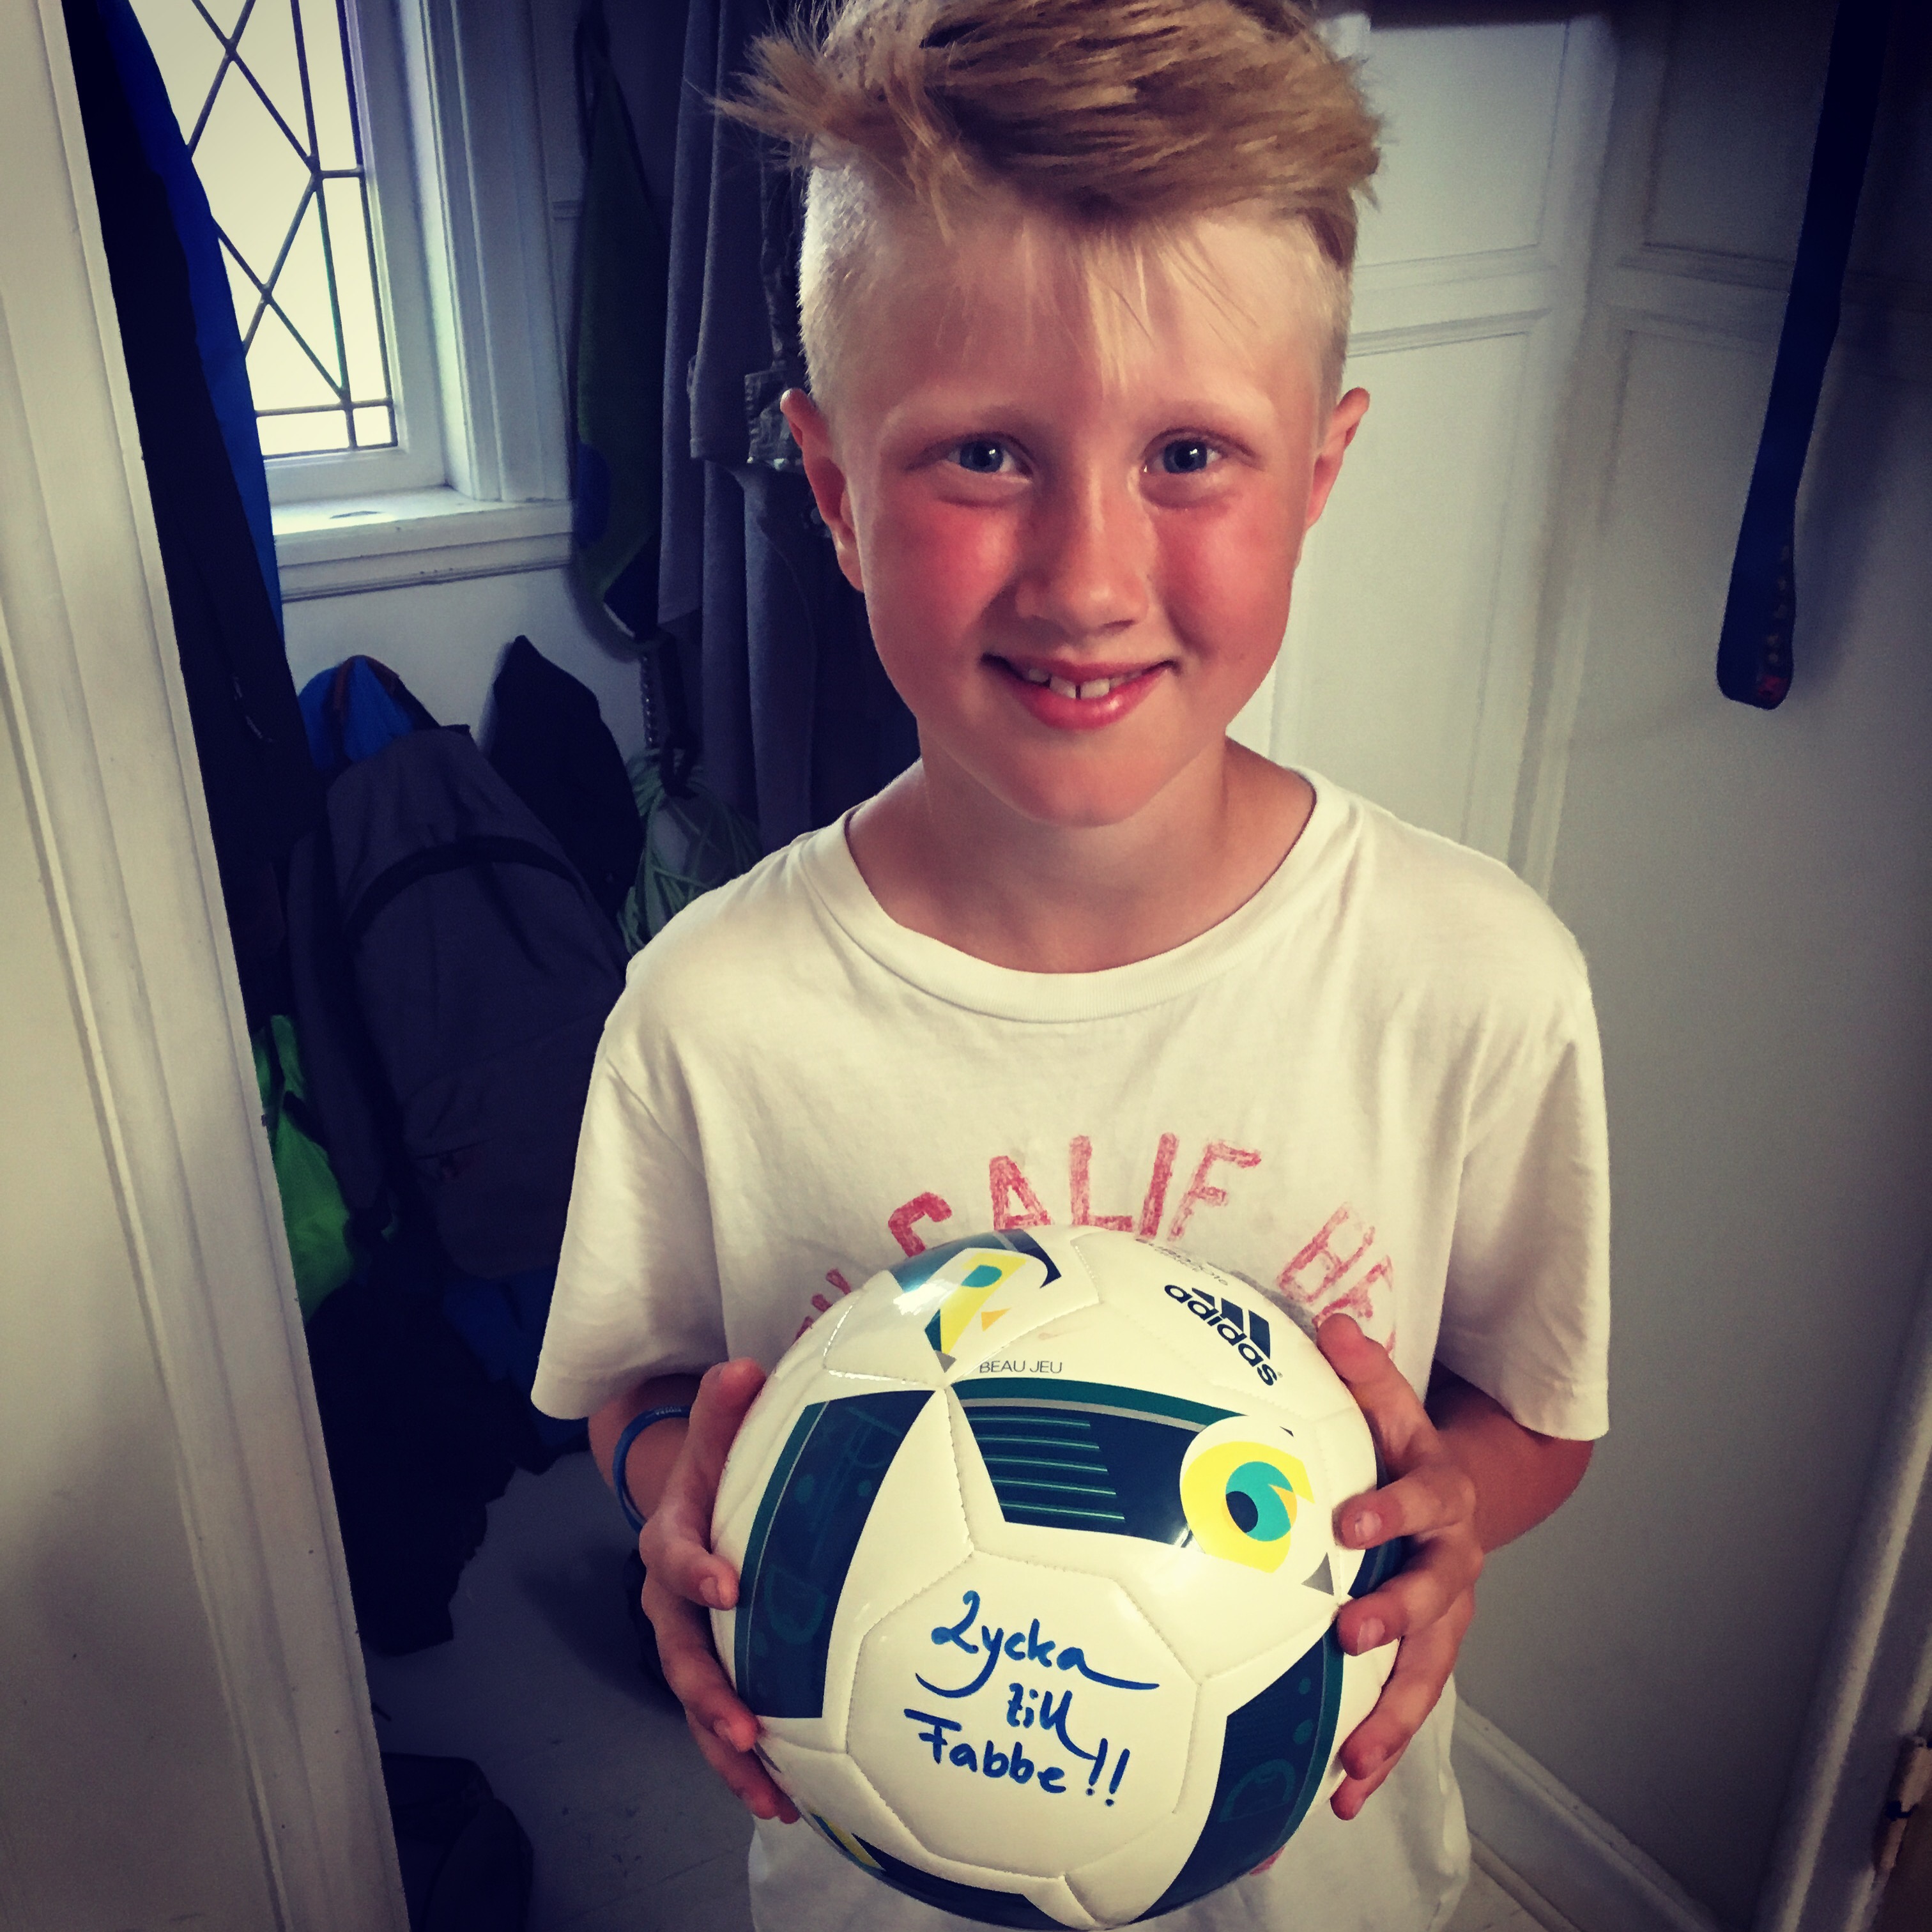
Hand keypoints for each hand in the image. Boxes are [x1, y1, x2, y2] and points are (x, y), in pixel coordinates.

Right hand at [635, 1358, 798, 1822]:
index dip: (696, 1571)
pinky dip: (747, 1762)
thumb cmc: (715, 1464)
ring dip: (727, 1749)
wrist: (693, 1497)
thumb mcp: (715, 1430)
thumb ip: (724, 1405)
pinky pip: (722, 1721)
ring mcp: (689, 1641)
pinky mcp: (715, 1669)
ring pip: (698, 1704)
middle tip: (744, 1726)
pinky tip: (787, 1799)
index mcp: (671, 1538)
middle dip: (708, 1694)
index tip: (727, 1588)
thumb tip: (743, 1367)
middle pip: (678, 1654)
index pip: (674, 1555)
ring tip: (769, 1791)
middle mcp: (671, 1601)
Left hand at [1316, 1315, 1483, 1821]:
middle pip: (1432, 1595)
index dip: (1389, 1508)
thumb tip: (1330, 1320)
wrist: (1468, 1496)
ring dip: (1390, 1719)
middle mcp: (1449, 1561)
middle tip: (1350, 1635)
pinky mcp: (1427, 1658)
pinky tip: (1342, 1798)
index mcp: (1437, 1493)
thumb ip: (1364, 1370)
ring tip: (1351, 1764)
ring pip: (1426, 1673)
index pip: (1417, 1494)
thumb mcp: (1394, 1404)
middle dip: (1395, 1617)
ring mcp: (1444, 1618)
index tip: (1349, 1522)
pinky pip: (1405, 1712)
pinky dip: (1379, 1756)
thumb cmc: (1407, 1448)